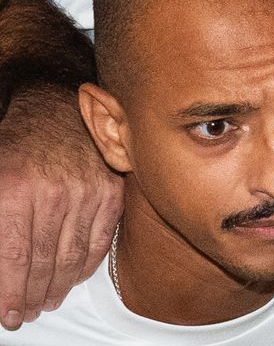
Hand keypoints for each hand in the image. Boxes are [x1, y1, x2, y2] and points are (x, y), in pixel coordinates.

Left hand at [0, 89, 122, 329]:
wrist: (55, 107)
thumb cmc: (16, 148)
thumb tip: (0, 276)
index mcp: (15, 189)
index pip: (13, 259)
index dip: (10, 295)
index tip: (9, 316)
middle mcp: (53, 191)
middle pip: (43, 264)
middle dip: (32, 296)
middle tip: (28, 311)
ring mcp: (86, 189)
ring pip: (72, 258)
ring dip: (59, 287)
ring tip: (48, 300)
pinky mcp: (111, 188)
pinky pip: (99, 241)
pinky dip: (85, 266)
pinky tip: (73, 277)